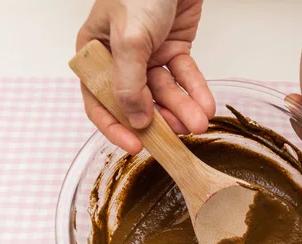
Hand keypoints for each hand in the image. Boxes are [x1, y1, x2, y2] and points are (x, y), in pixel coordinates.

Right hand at [76, 0, 214, 153]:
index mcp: (96, 54)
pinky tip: (205, 107)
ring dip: (182, 109)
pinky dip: (196, 91)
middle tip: (176, 137)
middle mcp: (120, 58)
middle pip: (137, 101)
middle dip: (159, 120)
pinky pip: (184, 76)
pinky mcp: (173, 49)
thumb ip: (128, 83)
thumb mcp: (129, 39)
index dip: (115, 127)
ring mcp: (148, 55)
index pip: (99, 100)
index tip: (135, 147)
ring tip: (198, 123)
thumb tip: (135, 119)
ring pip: (164, 92)